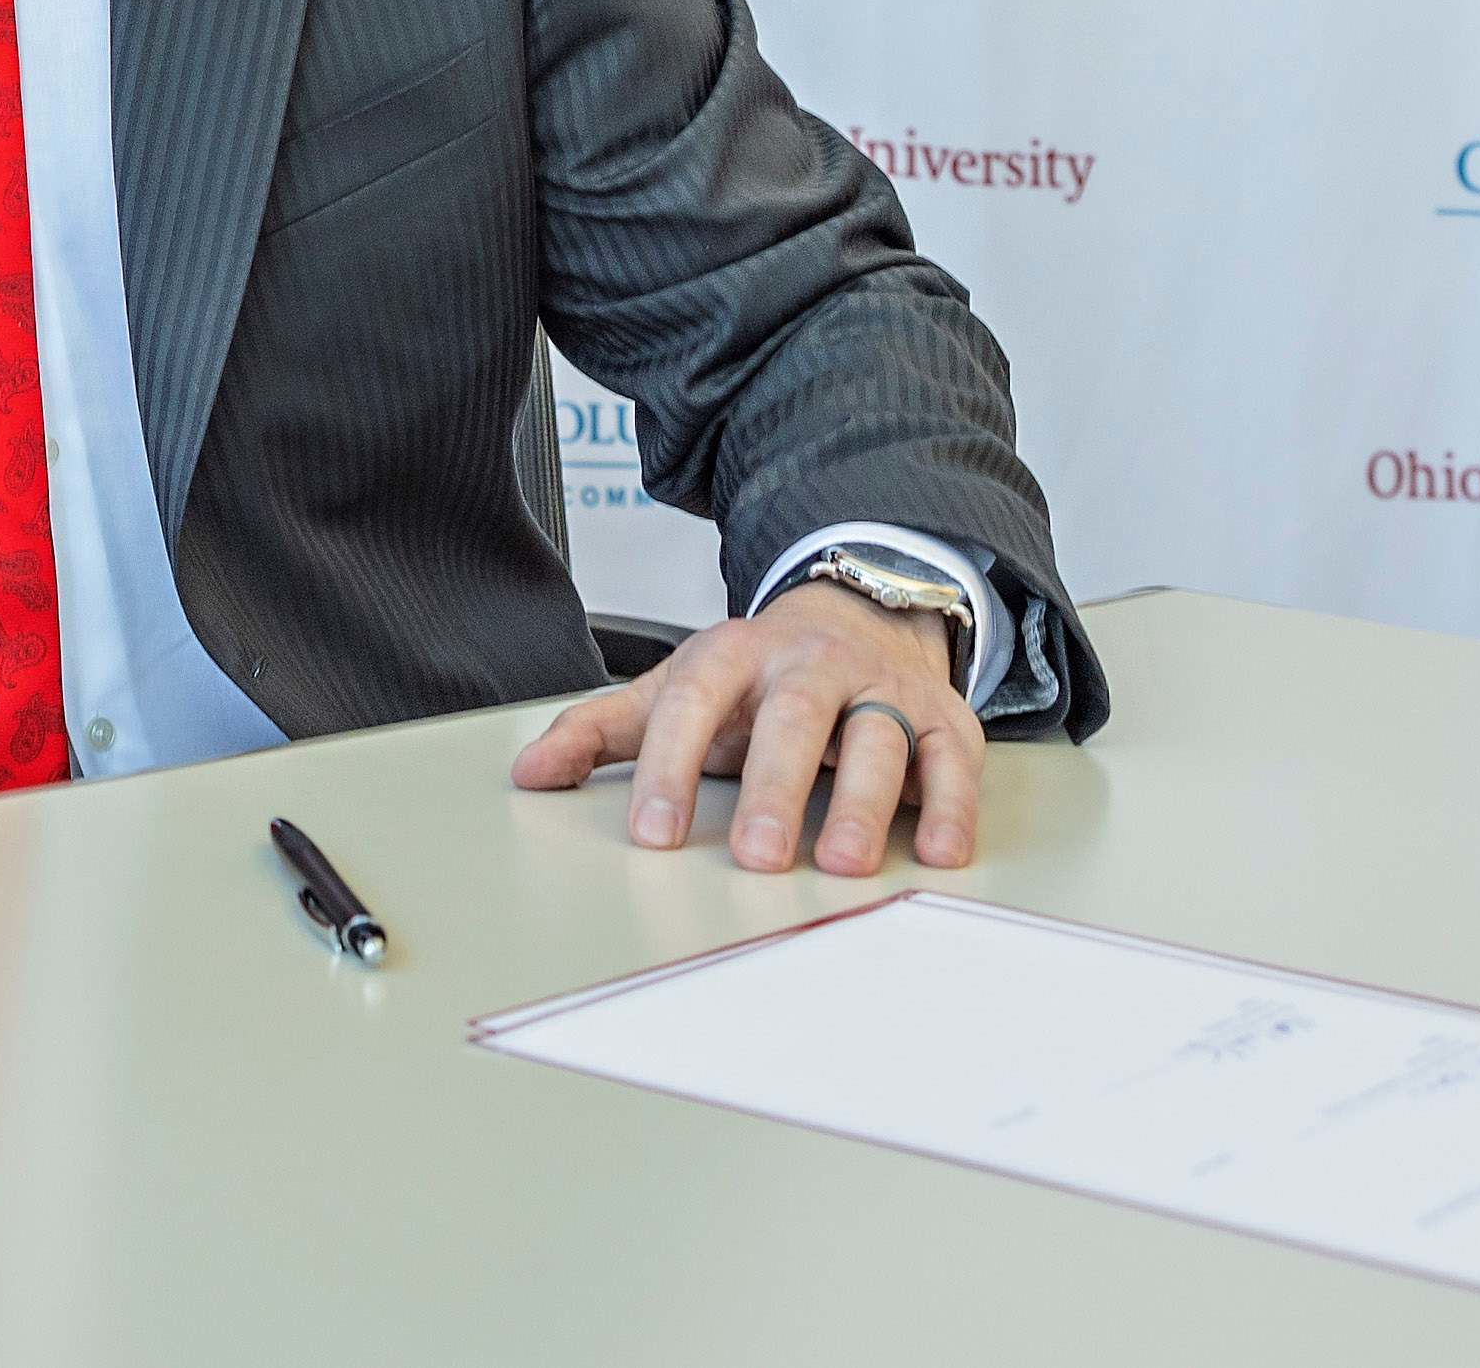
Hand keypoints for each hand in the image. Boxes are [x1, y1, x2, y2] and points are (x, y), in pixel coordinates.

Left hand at [509, 581, 981, 876]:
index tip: (652, 833)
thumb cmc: (756, 676)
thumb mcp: (674, 689)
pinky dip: (952, 804)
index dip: (669, 766)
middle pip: (794, 718)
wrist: (859, 615)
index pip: (692, 703)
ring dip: (864, 801)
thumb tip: (527, 772)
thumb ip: (601, 730)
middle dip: (776, 788)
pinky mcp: (942, 719)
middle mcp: (809, 664)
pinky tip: (940, 852)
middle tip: (757, 858)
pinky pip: (953, 759)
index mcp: (731, 655)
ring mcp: (880, 687)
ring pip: (878, 735)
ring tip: (844, 864)